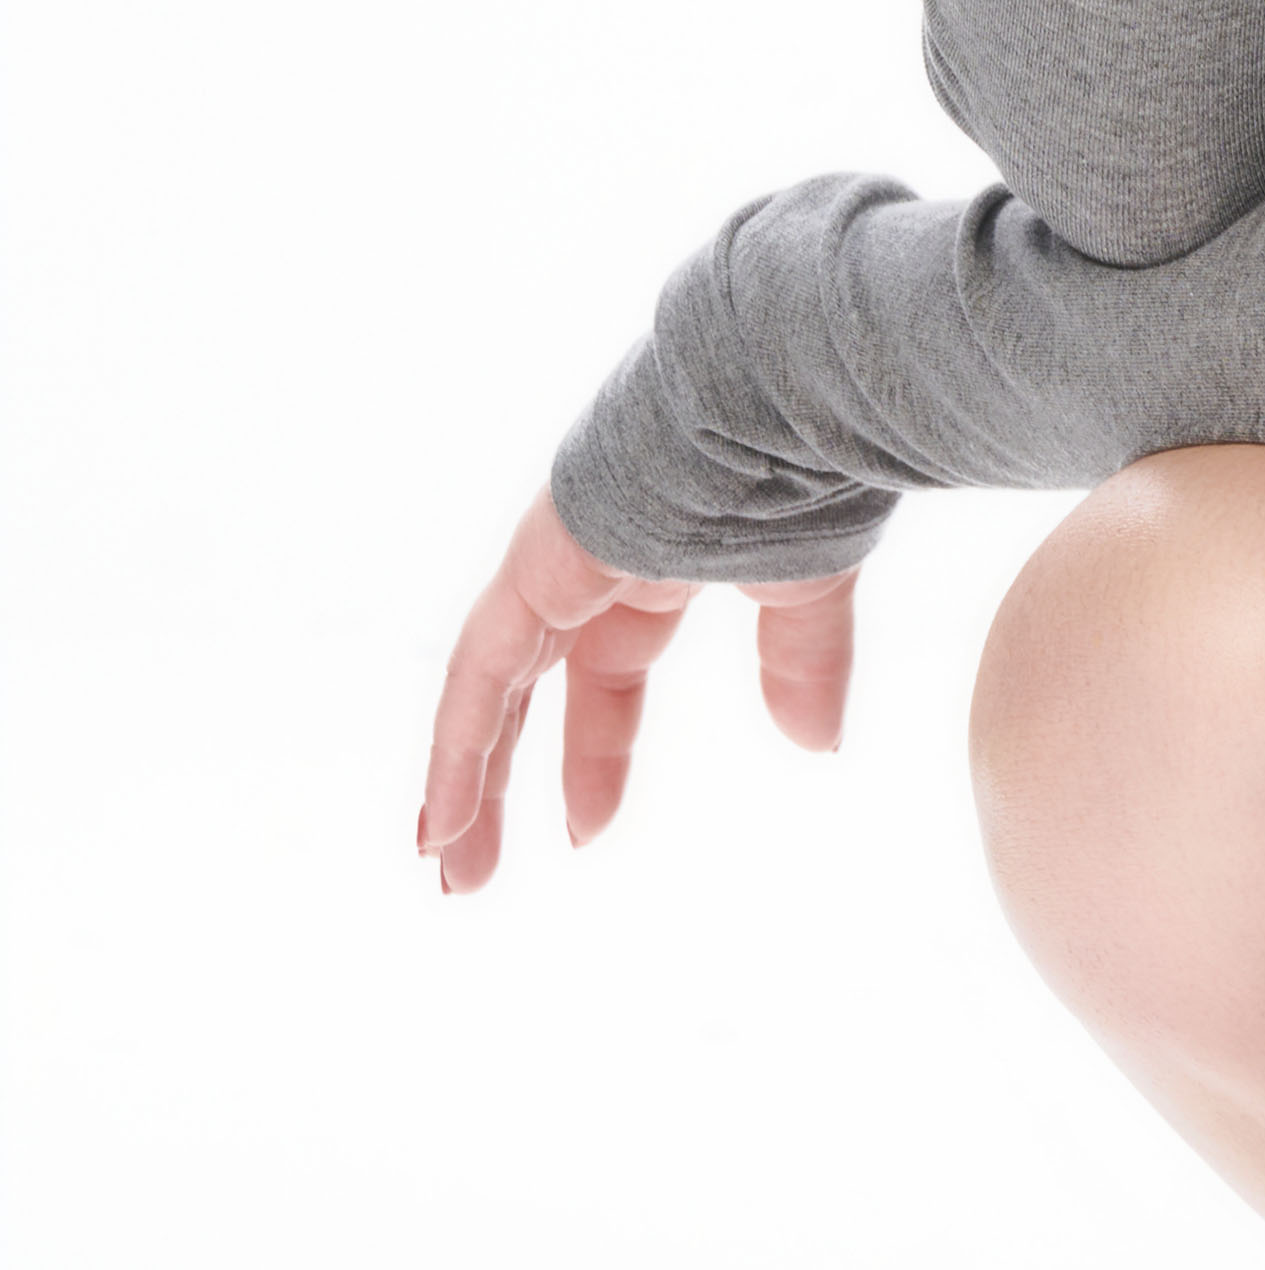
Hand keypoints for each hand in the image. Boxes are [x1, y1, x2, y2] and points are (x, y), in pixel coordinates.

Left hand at [417, 490, 855, 895]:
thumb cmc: (803, 469)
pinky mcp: (535, 571)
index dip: (594, 750)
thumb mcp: (807, 588)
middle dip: (507, 777)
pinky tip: (443, 821)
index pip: (605, 674)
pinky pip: (480, 672)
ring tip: (450, 870)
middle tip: (482, 867)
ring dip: (466, 782)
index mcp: (654, 567)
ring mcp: (554, 566)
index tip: (587, 826)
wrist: (775, 399)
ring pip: (489, 691)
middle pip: (530, 691)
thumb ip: (804, 662)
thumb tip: (816, 745)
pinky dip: (458, 748)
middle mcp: (591, 570)